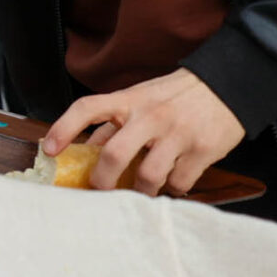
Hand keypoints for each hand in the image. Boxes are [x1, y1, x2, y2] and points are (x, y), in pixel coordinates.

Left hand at [43, 68, 244, 195]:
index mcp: (129, 100)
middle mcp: (151, 116)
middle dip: (102, 181)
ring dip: (141, 191)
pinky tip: (172, 181)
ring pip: (148, 177)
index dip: (64, 129)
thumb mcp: (140, 98)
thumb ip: (113, 123)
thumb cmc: (175, 96)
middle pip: (114, 155)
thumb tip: (83, 151)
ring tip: (141, 190)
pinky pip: (179, 183)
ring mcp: (178, 134)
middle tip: (101, 190)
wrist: (227, 85)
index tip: (49, 150)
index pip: (87, 108)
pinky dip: (172, 189)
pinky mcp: (203, 150)